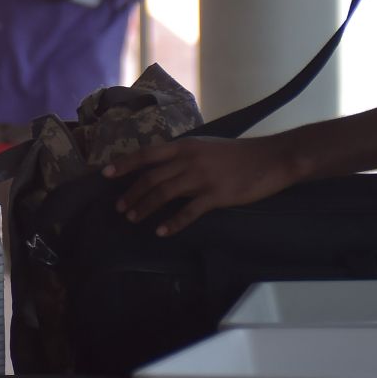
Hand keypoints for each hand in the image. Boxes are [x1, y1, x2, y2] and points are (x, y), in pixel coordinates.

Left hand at [103, 136, 299, 236]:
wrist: (270, 158)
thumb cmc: (238, 153)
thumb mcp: (206, 146)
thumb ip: (184, 155)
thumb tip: (162, 166)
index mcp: (186, 145)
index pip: (147, 154)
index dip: (125, 164)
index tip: (105, 174)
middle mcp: (189, 159)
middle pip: (151, 177)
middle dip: (131, 193)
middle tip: (119, 208)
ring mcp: (202, 178)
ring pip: (164, 193)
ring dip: (145, 207)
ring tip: (133, 218)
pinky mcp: (216, 196)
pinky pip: (188, 212)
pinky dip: (172, 223)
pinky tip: (161, 232)